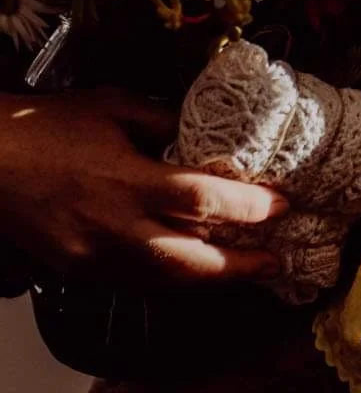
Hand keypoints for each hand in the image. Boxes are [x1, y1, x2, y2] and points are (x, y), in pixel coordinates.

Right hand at [0, 86, 286, 284]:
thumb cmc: (48, 125)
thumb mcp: (113, 107)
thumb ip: (164, 122)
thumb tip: (207, 136)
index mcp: (127, 181)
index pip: (203, 201)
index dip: (249, 207)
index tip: (281, 204)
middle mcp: (115, 228)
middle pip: (192, 262)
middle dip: (240, 267)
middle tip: (275, 262)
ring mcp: (94, 258)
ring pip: (165, 283)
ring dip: (208, 280)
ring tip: (243, 271)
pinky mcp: (78, 273)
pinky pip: (135, 285)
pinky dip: (169, 282)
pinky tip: (191, 272)